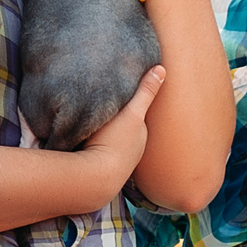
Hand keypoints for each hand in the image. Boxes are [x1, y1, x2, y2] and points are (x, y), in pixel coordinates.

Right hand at [77, 64, 165, 199]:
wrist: (94, 177)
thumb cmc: (114, 142)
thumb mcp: (131, 112)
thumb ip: (145, 91)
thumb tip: (162, 69)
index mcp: (140, 137)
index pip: (136, 118)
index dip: (131, 107)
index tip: (122, 96)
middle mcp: (132, 153)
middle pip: (125, 131)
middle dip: (119, 122)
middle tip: (105, 108)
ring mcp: (117, 165)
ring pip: (112, 144)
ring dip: (106, 136)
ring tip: (93, 125)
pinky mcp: (99, 172)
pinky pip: (99, 155)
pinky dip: (95, 148)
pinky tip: (83, 144)